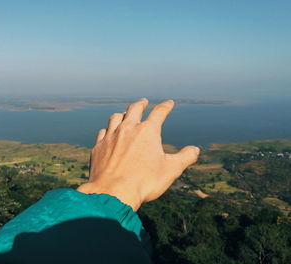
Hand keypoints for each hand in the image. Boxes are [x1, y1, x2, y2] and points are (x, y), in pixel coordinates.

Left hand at [77, 98, 199, 210]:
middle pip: (134, 109)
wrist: (113, 192)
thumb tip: (196, 150)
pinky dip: (107, 130)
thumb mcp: (171, 170)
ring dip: (122, 114)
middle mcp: (128, 129)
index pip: (159, 112)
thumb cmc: (144, 182)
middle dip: (141, 104)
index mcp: (147, 131)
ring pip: (116, 117)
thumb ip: (185, 157)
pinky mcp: (99, 146)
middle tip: (144, 101)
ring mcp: (111, 136)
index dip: (165, 106)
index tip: (169, 103)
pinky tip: (108, 133)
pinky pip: (102, 132)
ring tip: (125, 114)